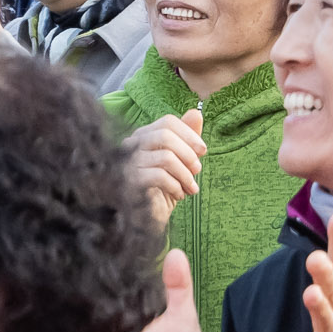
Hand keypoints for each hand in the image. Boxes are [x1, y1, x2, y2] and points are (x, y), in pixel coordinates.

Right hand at [124, 110, 205, 227]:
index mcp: (143, 135)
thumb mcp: (180, 161)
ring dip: (185, 174)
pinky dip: (176, 186)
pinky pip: (159, 177)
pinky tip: (180, 195)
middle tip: (198, 171)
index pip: (167, 121)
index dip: (189, 134)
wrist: (148, 219)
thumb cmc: (163, 187)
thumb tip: (196, 112)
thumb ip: (187, 137)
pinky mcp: (130, 183)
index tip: (203, 151)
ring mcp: (129, 164)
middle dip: (188, 154)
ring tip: (192, 188)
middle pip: (165, 135)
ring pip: (165, 158)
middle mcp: (131, 145)